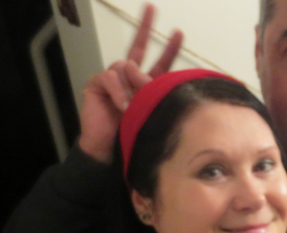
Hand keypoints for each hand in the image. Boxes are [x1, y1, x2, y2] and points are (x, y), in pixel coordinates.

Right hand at [78, 3, 182, 162]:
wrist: (109, 152)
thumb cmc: (133, 137)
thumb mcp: (152, 114)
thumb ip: (154, 94)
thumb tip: (149, 76)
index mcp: (147, 85)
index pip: (159, 63)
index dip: (169, 49)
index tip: (179, 33)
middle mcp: (129, 78)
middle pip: (138, 48)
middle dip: (146, 27)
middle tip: (152, 8)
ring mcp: (112, 79)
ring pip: (126, 65)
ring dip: (132, 84)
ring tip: (132, 106)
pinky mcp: (97, 83)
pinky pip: (111, 76)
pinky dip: (118, 91)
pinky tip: (121, 106)